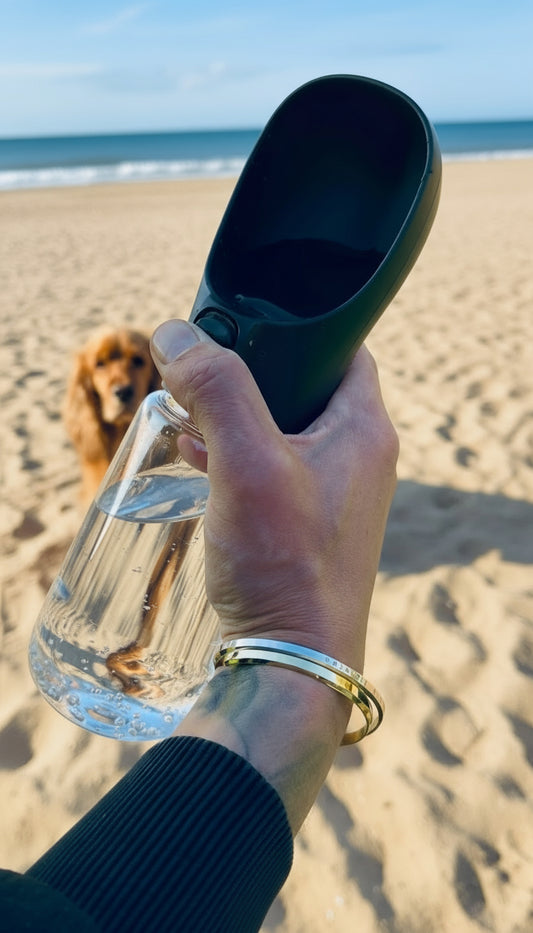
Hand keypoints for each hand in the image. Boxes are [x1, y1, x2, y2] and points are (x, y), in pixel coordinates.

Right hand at [151, 319, 397, 671]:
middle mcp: (360, 459)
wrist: (293, 662)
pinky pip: (275, 472)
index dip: (293, 331)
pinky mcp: (311, 527)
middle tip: (202, 378)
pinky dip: (239, 460)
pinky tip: (201, 465)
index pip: (341, 350)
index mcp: (364, 430)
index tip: (241, 327)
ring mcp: (337, 496)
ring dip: (238, 421)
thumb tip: (177, 333)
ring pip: (284, 432)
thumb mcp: (247, 464)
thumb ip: (217, 391)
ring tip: (190, 421)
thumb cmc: (284, 563)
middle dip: (250, 379)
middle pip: (305, 388)